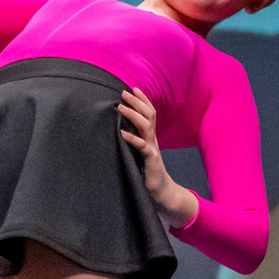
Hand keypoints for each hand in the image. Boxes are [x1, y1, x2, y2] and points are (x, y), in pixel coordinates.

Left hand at [118, 89, 197, 228]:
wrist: (161, 191)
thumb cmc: (146, 170)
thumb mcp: (139, 151)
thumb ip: (133, 138)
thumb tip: (118, 126)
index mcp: (150, 136)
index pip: (149, 113)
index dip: (142, 100)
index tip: (132, 88)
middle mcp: (152, 140)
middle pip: (149, 115)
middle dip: (137, 102)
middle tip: (124, 92)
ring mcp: (153, 149)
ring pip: (146, 127)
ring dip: (134, 115)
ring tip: (121, 107)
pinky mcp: (150, 161)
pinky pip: (143, 147)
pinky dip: (133, 139)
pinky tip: (122, 133)